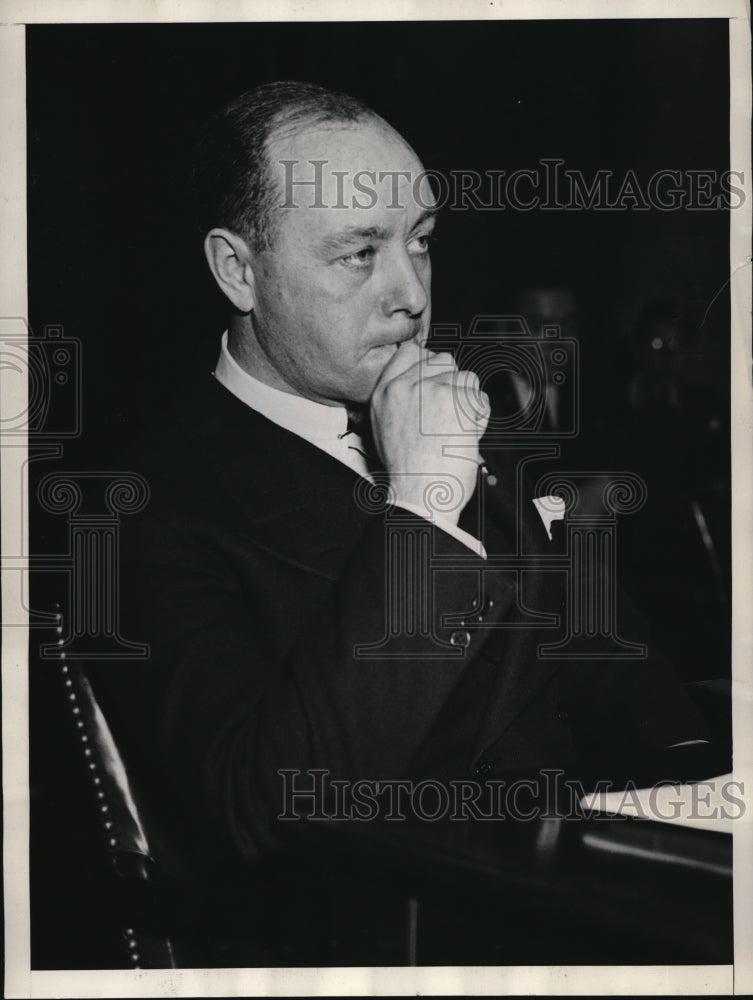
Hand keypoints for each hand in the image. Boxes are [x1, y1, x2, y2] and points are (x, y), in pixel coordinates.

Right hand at [369, 342, 489, 525]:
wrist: (421, 494)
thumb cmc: (409, 471)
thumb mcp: (385, 428)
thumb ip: (400, 398)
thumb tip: (425, 379)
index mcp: (384, 393)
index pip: (410, 352)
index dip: (430, 363)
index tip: (437, 380)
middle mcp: (405, 386)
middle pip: (443, 360)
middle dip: (453, 383)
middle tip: (449, 414)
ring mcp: (432, 390)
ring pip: (466, 378)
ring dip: (468, 402)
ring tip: (456, 430)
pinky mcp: (457, 401)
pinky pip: (480, 398)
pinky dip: (480, 417)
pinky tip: (465, 437)